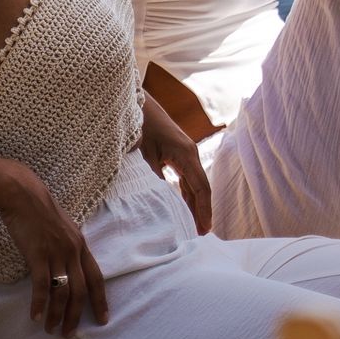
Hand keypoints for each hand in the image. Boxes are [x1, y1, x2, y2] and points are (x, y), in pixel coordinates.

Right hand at [0, 165, 109, 337]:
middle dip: (76, 315)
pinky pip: (42, 285)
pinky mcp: (38, 254)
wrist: (22, 194)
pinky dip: (39, 304)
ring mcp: (56, 253)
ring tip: (51, 330)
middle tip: (70, 334)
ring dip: (57, 314)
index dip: (100, 300)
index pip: (96, 278)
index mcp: (81, 245)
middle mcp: (73, 251)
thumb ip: (67, 247)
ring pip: (62, 292)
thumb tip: (65, 266)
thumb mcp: (62, 228)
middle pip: (81, 291)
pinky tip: (36, 316)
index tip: (103, 319)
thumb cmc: (38, 210)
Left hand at [140, 92, 212, 235]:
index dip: (204, 209)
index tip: (205, 229)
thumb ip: (152, 179)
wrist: (134, 102)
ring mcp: (184, 154)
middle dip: (201, 211)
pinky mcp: (176, 154)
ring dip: (194, 204)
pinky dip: (186, 194)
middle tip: (201, 235)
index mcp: (185, 154)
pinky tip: (184, 209)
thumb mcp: (143, 155)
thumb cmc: (140, 125)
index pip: (201, 187)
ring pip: (193, 184)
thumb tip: (157, 204)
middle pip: (200, 188)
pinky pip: (185, 178)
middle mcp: (189, 154)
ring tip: (194, 227)